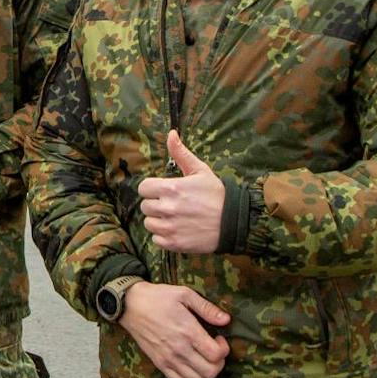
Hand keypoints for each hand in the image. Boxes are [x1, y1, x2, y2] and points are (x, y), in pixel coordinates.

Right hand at [118, 282, 231, 377]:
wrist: (130, 305)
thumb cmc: (158, 297)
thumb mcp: (184, 294)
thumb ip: (207, 308)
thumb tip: (226, 320)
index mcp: (188, 331)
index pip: (216, 354)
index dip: (224, 349)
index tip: (219, 338)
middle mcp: (180, 349)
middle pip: (210, 371)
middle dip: (219, 362)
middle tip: (214, 350)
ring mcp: (168, 359)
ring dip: (205, 372)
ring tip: (202, 358)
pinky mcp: (159, 363)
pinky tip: (189, 364)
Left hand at [138, 130, 224, 253]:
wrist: (233, 222)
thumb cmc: (216, 195)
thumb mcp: (200, 171)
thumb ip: (181, 153)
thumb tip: (170, 134)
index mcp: (171, 188)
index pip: (143, 188)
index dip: (152, 189)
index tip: (162, 191)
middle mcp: (167, 208)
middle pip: (145, 206)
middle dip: (156, 204)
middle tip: (172, 205)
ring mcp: (170, 227)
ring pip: (148, 223)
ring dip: (158, 221)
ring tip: (174, 218)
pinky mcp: (174, 243)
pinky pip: (156, 239)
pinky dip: (163, 236)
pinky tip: (177, 229)